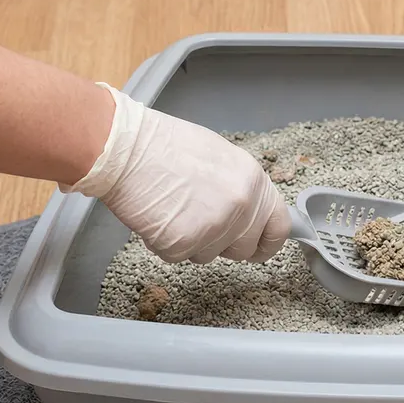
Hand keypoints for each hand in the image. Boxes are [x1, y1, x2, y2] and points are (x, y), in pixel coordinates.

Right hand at [61, 83, 290, 263]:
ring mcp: (214, 228)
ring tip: (173, 208)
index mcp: (254, 182)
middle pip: (242, 248)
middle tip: (197, 220)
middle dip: (222, 242)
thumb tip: (250, 211)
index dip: (268, 242)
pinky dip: (165, 243)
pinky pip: (179, 256)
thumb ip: (241, 188)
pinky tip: (157, 216)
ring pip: (209, 255)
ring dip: (192, 241)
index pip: (278, 227)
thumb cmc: (165, 146)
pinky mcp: (183, 244)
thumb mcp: (221, 158)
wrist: (125, 148)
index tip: (259, 249)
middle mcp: (241, 207)